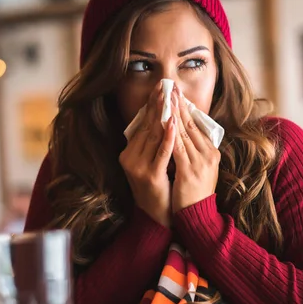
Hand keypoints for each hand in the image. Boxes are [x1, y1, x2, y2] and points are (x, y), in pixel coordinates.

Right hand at [119, 82, 176, 227]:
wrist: (157, 217)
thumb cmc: (159, 189)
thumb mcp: (152, 163)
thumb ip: (154, 144)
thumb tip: (163, 119)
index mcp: (129, 153)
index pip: (142, 125)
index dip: (151, 106)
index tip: (160, 89)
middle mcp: (129, 158)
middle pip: (146, 127)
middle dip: (157, 105)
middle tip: (164, 86)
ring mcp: (138, 167)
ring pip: (153, 136)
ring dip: (162, 115)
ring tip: (169, 98)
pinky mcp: (150, 175)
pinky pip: (161, 152)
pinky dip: (168, 137)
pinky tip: (173, 123)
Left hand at [171, 86, 220, 213]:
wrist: (198, 216)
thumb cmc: (194, 194)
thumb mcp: (198, 169)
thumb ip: (193, 151)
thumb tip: (181, 133)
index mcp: (211, 152)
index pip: (196, 125)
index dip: (184, 108)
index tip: (175, 93)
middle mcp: (208, 154)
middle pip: (190, 124)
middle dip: (178, 104)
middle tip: (169, 86)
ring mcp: (200, 162)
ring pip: (183, 132)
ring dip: (173, 113)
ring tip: (165, 97)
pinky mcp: (189, 171)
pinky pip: (177, 148)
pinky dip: (170, 133)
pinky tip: (165, 121)